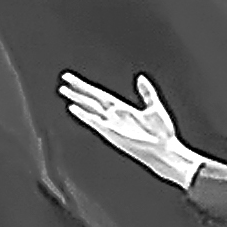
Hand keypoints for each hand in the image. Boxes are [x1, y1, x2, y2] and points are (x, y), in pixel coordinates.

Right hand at [58, 73, 202, 188]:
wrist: (164, 149)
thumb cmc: (162, 132)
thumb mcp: (155, 107)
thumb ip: (146, 92)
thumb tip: (140, 77)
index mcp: (122, 108)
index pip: (99, 94)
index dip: (87, 86)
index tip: (74, 78)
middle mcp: (113, 116)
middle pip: (91, 99)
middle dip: (78, 89)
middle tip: (63, 80)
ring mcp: (111, 124)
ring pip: (89, 107)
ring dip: (77, 99)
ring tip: (62, 91)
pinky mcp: (111, 133)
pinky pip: (94, 121)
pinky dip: (83, 114)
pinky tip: (72, 107)